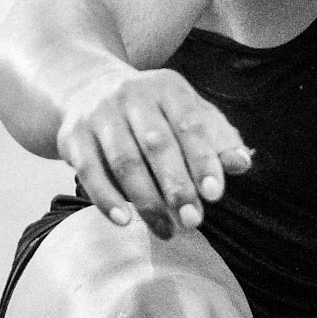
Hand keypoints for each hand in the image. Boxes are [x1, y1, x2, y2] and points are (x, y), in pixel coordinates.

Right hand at [56, 67, 251, 240]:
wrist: (87, 87)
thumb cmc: (153, 112)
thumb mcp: (188, 114)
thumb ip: (218, 139)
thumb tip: (242, 164)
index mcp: (168, 88)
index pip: (190, 124)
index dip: (203, 160)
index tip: (215, 195)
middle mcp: (132, 96)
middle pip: (156, 144)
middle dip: (176, 186)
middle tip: (193, 221)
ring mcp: (99, 114)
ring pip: (125, 161)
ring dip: (147, 200)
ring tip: (166, 230)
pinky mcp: (73, 136)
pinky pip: (89, 171)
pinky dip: (107, 198)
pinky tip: (124, 221)